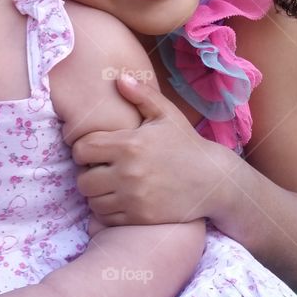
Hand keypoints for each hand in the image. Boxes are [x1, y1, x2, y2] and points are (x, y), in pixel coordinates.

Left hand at [72, 72, 225, 227]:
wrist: (214, 181)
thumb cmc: (187, 145)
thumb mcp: (167, 115)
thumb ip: (141, 95)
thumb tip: (119, 78)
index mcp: (129, 144)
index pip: (82, 149)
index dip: (82, 149)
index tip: (93, 151)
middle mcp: (128, 172)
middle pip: (82, 180)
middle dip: (87, 174)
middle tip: (99, 171)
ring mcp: (134, 198)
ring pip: (93, 201)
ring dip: (97, 194)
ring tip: (108, 186)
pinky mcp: (140, 217)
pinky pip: (107, 218)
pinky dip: (107, 211)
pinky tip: (118, 201)